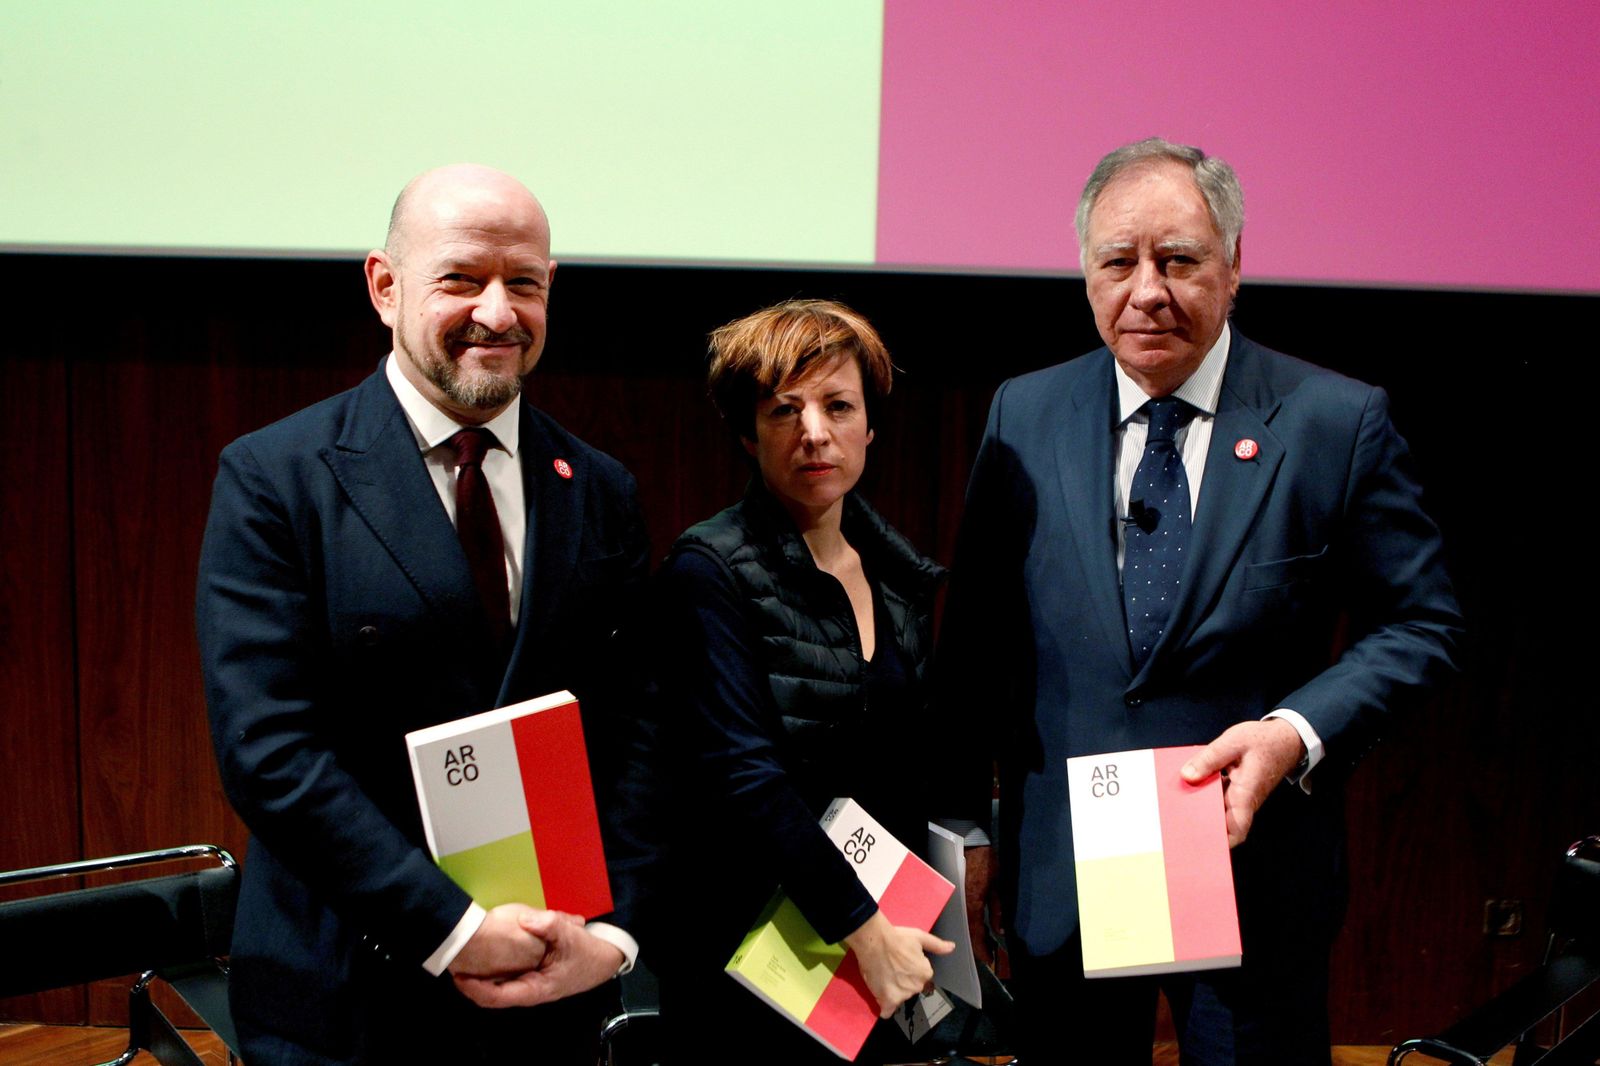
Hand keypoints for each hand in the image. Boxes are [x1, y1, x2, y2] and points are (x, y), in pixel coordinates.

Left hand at [451, 910, 621, 1008]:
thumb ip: (550, 925)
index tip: (457, 976)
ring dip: (478, 975)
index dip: (474, 989)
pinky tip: (481, 953)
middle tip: (450, 963)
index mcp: (535, 989)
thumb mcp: (570, 935)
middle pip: (491, 994)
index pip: (497, 997)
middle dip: (470, 981)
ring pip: (495, 987)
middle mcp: (526, 992)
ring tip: (459, 958)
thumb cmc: (585, 952)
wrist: (602, 962)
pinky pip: (503, 978)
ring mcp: (526, 985)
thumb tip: (525, 920)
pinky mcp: (527, 977)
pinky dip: (490, 969)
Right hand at [842, 911, 954, 1018]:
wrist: (874, 941)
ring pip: (899, 998)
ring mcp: (902, 995)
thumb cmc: (896, 938)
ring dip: (892, 992)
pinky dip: (885, 1007)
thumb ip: (936, 945)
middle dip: (902, 982)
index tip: (901, 963)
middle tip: (891, 968)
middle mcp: (916, 987)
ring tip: (883, 976)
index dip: (910, 970)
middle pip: (910, 988)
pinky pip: (887, 1012)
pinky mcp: (888, 1000)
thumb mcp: (919, 936)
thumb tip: (951, 947)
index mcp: (925, 973)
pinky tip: (881, 998)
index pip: (920, 977)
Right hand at [964, 845, 999, 968]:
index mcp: (972, 904)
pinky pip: (966, 915)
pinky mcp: (959, 895)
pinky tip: (983, 929)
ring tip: (988, 944)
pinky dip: (974, 925)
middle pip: (969, 933)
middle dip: (979, 946)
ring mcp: (959, 901)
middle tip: (990, 955)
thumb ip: (998, 909)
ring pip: (967, 925)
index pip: (976, 933)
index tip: (989, 960)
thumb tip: (999, 930)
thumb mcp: (998, 886)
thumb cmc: (986, 862)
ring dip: (977, 936)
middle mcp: (963, 905)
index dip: (982, 949)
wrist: (971, 844)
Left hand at [1181, 719, 1305, 846]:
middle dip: (1202, 823)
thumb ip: (1209, 758)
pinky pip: (1221, 797)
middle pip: (1222, 821)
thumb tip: (1186, 776)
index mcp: (1245, 793)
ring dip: (1202, 807)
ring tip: (1176, 805)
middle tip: (1176, 822)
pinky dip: (1206, 793)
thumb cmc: (1263, 741)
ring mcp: (1242, 796)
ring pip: (1220, 808)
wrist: (1286, 739)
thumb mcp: (1233, 742)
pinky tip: (1189, 785)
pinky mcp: (1239, 790)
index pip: (1237, 830)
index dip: (1221, 842)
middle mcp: (1245, 800)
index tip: (1199, 843)